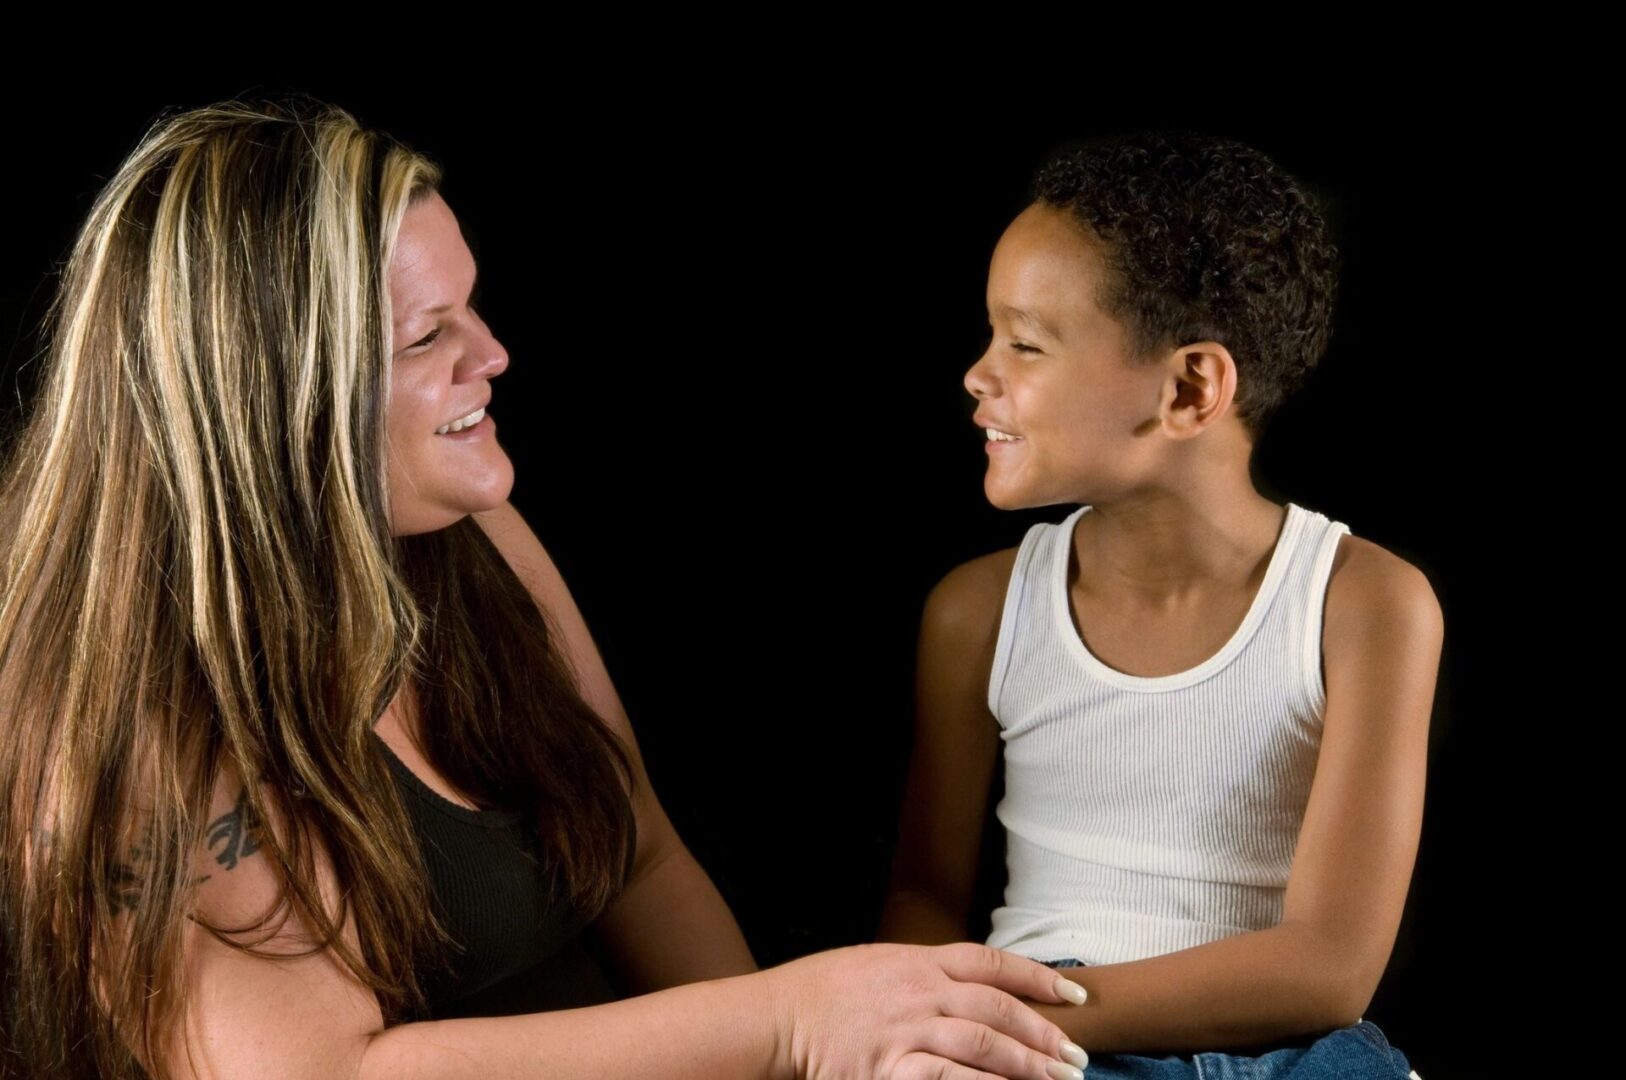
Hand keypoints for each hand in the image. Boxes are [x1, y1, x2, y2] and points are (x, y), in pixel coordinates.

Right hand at [763, 941, 1089, 1079]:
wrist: (777, 1017)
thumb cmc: (823, 990)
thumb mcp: (878, 962)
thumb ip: (924, 970)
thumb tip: (970, 980)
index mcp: (918, 961)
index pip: (992, 963)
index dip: (1038, 978)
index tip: (1075, 995)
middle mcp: (919, 991)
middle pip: (997, 1009)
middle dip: (1044, 1034)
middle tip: (1077, 1057)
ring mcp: (906, 1030)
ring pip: (983, 1045)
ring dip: (1027, 1065)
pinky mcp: (889, 1069)